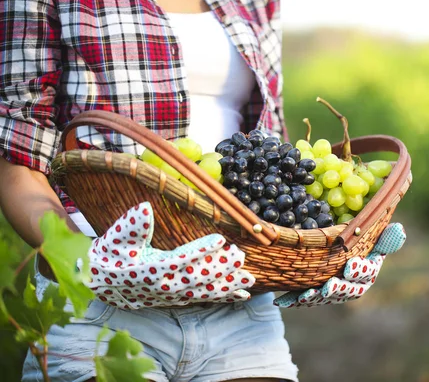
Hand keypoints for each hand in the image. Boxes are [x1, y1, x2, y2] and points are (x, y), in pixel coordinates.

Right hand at [85, 202, 254, 308]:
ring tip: (248, 280)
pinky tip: (242, 296)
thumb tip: (144, 207)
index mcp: (150, 268)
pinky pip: (203, 299)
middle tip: (240, 257)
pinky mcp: (177, 299)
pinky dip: (222, 298)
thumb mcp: (115, 238)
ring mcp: (172, 294)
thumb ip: (131, 225)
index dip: (200, 250)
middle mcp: (164, 285)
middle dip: (220, 268)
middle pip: (197, 278)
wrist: (101, 284)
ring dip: (227, 286)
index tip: (220, 240)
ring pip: (204, 292)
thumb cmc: (110, 256)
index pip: (179, 259)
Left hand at [273, 223, 405, 307]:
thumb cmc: (355, 242)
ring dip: (317, 297)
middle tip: (330, 285)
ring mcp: (330, 293)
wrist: (329, 251)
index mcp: (366, 271)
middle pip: (346, 291)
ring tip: (308, 294)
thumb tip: (399, 230)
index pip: (367, 274)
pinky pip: (302, 299)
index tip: (350, 265)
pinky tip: (282, 299)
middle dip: (338, 289)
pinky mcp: (311, 295)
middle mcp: (350, 286)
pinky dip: (293, 299)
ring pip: (325, 298)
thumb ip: (383, 237)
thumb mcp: (368, 238)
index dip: (360, 271)